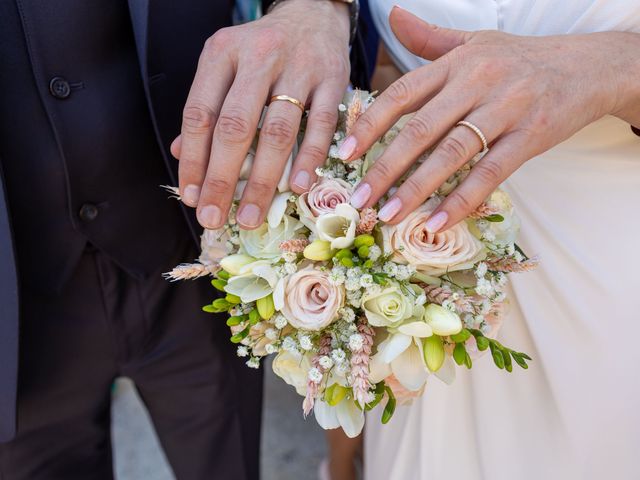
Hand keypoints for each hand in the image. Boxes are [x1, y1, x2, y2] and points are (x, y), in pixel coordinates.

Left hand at [171, 0, 350, 229]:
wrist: (312, 12)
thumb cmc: (263, 50)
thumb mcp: (226, 66)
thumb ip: (206, 107)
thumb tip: (180, 153)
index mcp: (222, 53)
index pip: (200, 113)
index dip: (193, 159)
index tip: (192, 196)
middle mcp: (257, 56)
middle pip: (235, 126)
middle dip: (222, 178)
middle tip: (214, 217)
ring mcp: (298, 67)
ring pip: (277, 131)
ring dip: (264, 180)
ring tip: (252, 215)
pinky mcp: (333, 78)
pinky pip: (320, 125)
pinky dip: (309, 158)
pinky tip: (298, 188)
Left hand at [341, 6, 639, 231]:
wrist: (589, 66)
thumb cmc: (522, 59)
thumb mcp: (475, 42)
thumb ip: (429, 39)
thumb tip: (392, 16)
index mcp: (456, 62)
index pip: (402, 94)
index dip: (370, 125)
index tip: (345, 154)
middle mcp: (477, 82)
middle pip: (420, 129)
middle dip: (385, 168)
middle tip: (358, 198)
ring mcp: (506, 109)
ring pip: (452, 153)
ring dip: (416, 189)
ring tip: (389, 216)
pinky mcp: (531, 135)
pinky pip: (490, 172)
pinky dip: (462, 199)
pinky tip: (437, 221)